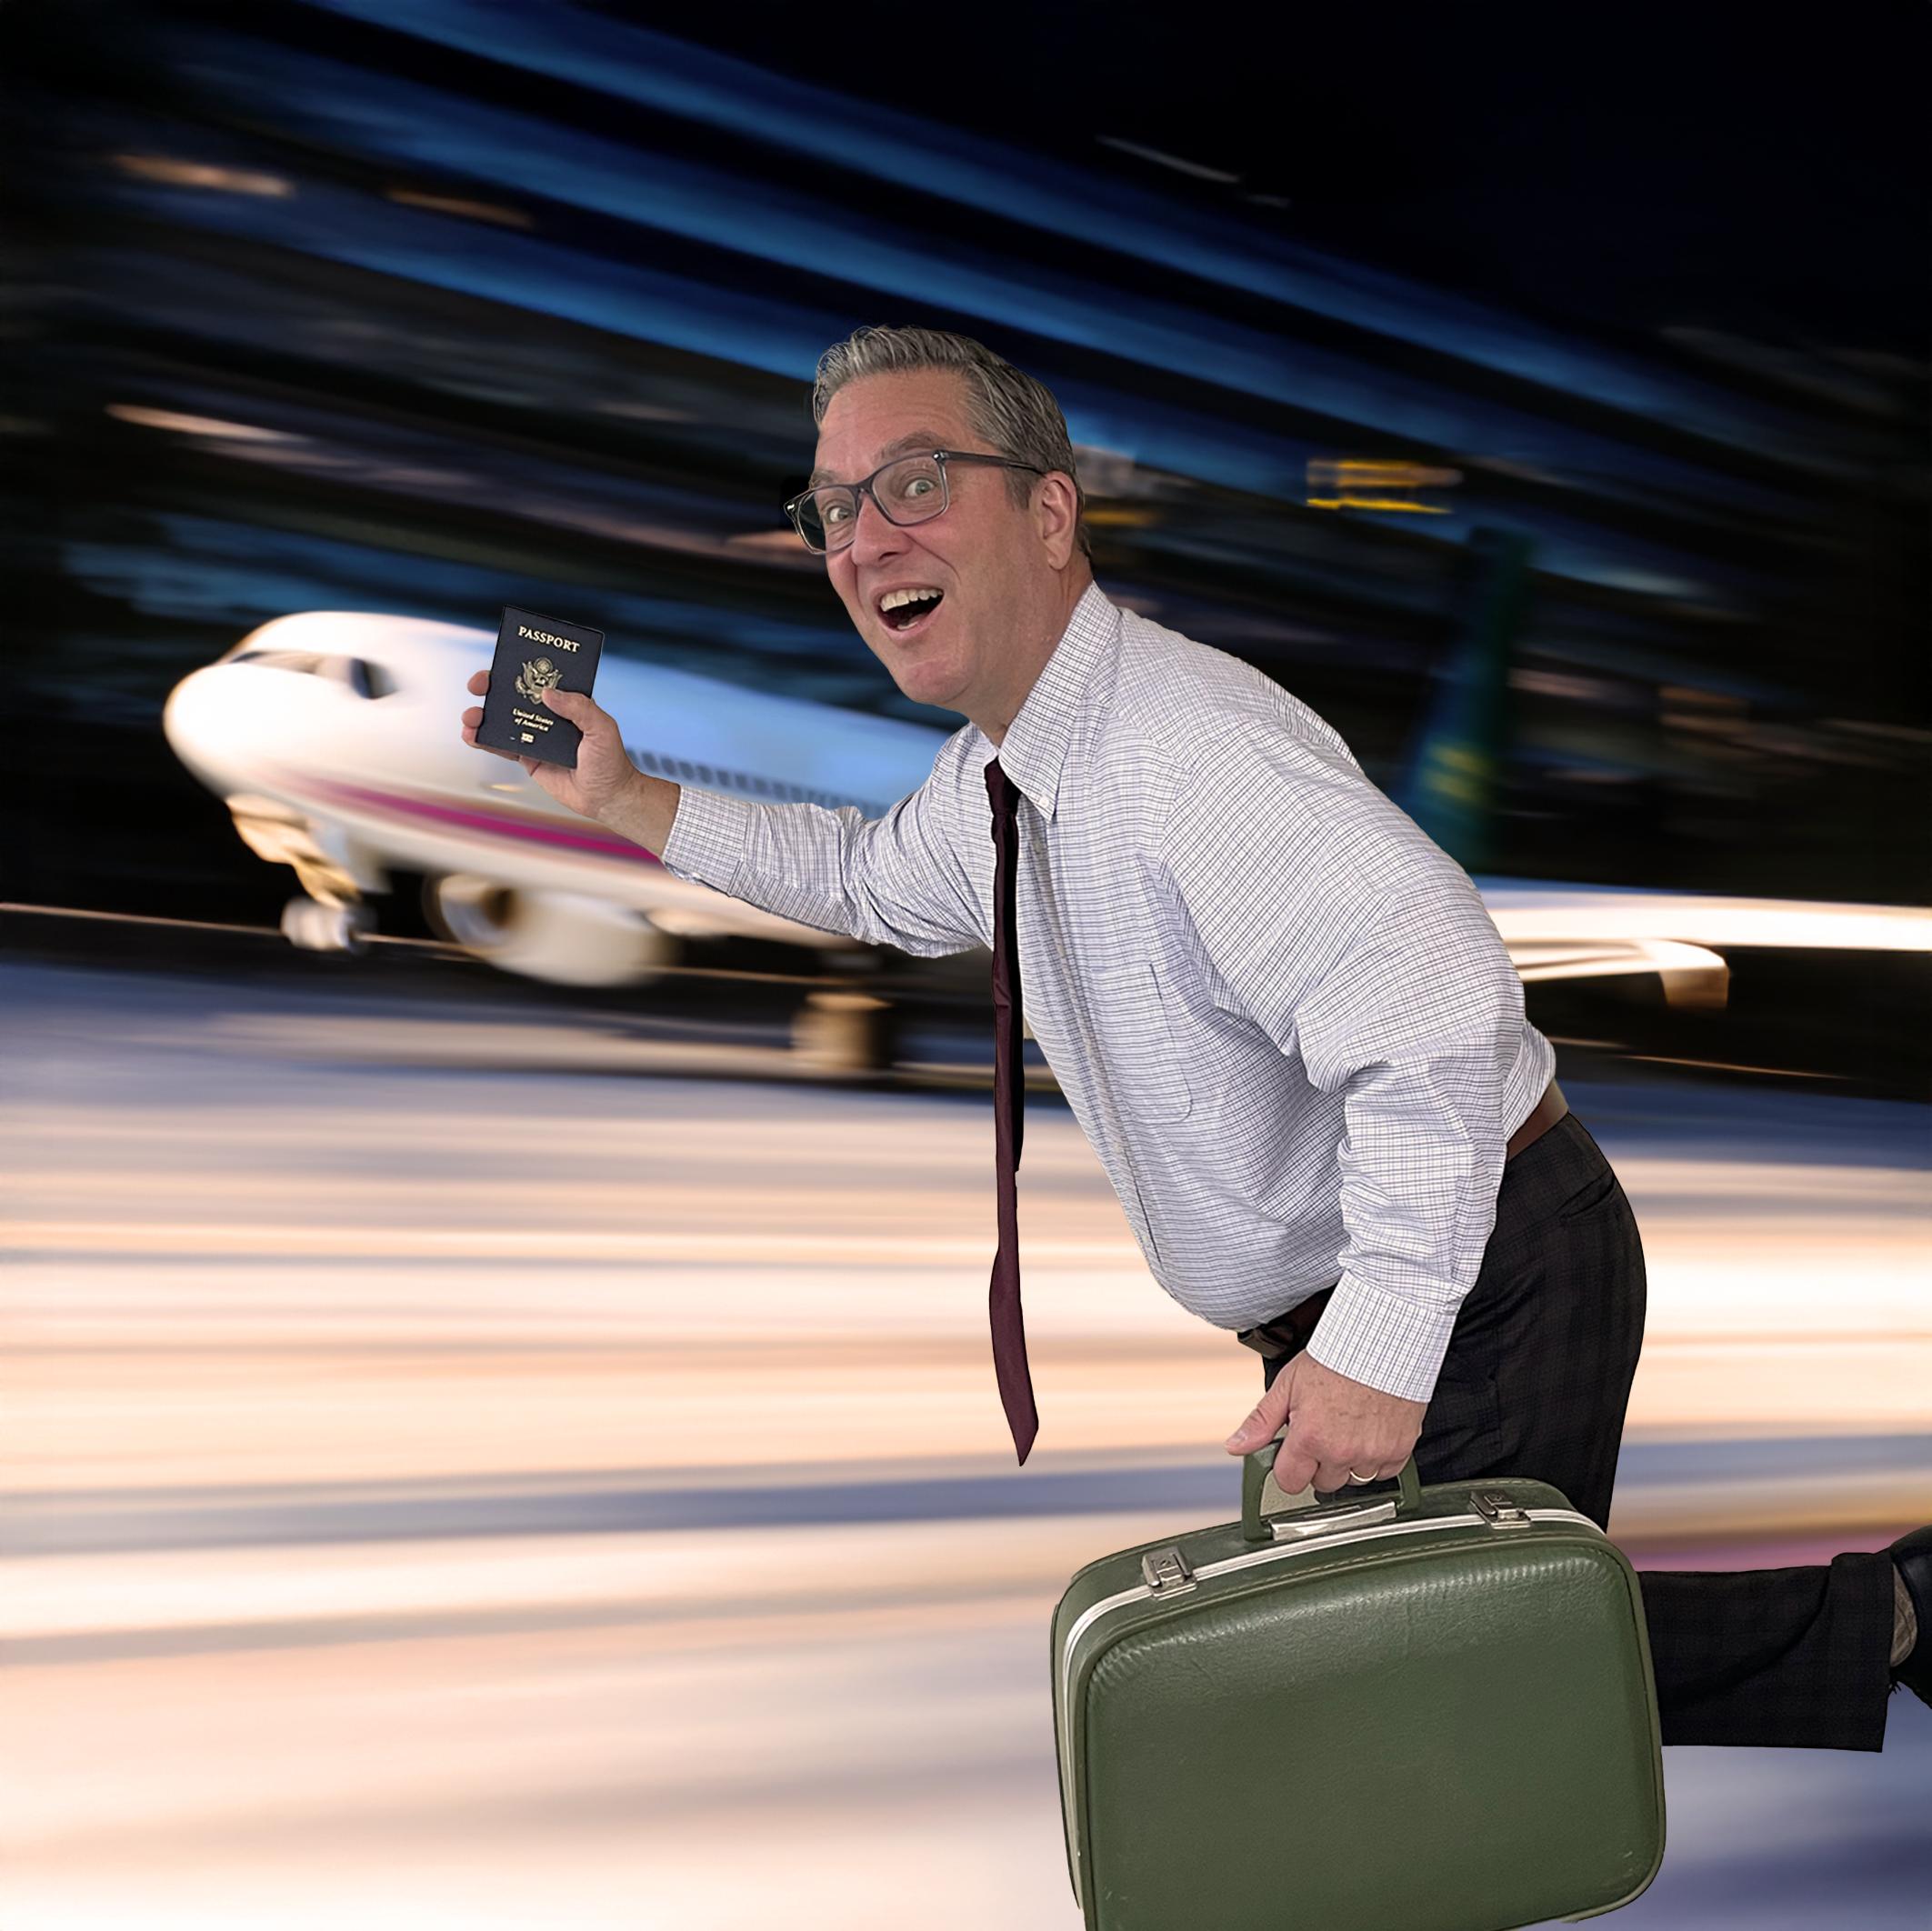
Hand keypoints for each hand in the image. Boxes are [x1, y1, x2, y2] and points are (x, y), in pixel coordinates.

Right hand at [460, 670, 636, 823]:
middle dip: (491, 687)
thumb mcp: (602, 728)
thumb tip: (549, 693)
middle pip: (514, 695)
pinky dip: (484, 740)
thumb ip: (580, 708)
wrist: (606, 798)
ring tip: (470, 717)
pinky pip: (502, 746)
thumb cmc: (611, 762)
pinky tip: (473, 736)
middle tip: (478, 686)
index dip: (518, 669)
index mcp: (568, 702)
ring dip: (482, 715)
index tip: (502, 665)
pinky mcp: (527, 757)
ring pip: (503, 720)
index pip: (540, 679)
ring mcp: (536, 736)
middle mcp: (549, 716)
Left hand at [1224, 1350, 1426, 1494]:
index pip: (1290, 1482)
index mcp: (1310, 1438)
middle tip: (1326, 1431)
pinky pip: (1385, 1472)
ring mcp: (1373, 1453)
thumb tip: (1236, 1446)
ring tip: (1350, 1428)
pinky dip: (1378, 1458)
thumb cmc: (1336, 1358)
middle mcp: (1342, 1452)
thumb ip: (1262, 1421)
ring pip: (1355, 1480)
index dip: (1289, 1467)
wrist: (1380, 1342)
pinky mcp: (1399, 1450)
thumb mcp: (1288, 1385)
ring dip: (1350, 1462)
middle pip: (1324, 1483)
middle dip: (1321, 1463)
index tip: (1295, 1452)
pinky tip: (1371, 1432)